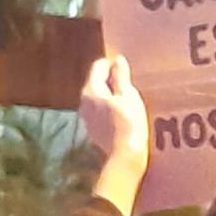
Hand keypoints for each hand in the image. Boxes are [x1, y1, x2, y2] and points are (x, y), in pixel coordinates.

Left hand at [82, 55, 149, 215]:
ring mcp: (87, 117)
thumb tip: (117, 60)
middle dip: (111, 79)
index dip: (112, 64)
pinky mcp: (93, 130)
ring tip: (129, 98)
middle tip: (130, 82)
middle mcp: (84, 102)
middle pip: (97, 82)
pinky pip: (100, 112)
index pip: (98, 67)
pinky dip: (110, 109)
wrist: (125, 155)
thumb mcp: (128, 95)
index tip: (126, 67)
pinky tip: (123, 114)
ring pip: (98, 98)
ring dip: (111, 95)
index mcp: (91, 90)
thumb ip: (121, 76)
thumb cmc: (128, 122)